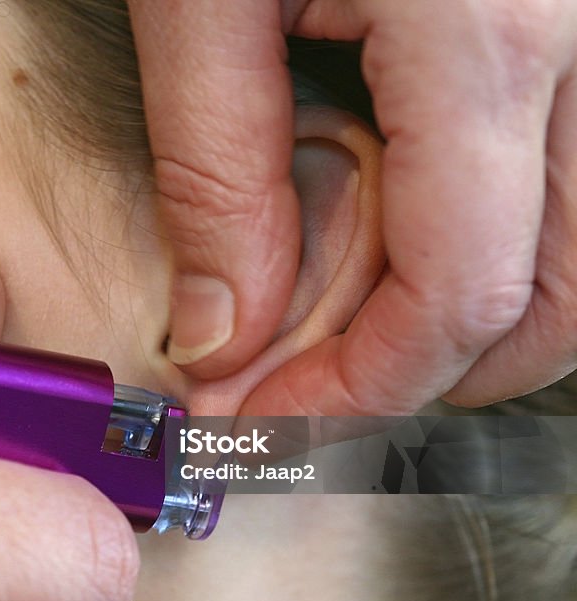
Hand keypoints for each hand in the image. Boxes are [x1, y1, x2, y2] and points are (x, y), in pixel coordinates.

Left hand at [129, 1, 576, 413]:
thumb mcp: (198, 2)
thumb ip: (215, 168)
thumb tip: (220, 333)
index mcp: (485, 38)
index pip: (460, 294)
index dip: (362, 389)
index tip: (271, 420)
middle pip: (560, 294)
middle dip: (439, 373)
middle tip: (321, 395)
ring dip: (478, 309)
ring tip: (357, 325)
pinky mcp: (562, 17)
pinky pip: (557, 166)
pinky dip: (492, 231)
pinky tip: (399, 229)